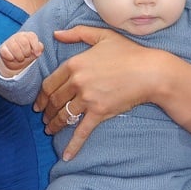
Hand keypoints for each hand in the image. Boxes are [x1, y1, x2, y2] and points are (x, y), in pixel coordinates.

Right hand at [0, 31, 42, 74]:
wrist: (15, 62)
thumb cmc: (26, 54)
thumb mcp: (35, 52)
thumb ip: (39, 48)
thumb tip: (39, 47)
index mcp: (27, 35)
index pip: (32, 36)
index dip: (35, 46)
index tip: (37, 54)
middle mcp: (18, 36)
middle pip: (24, 42)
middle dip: (27, 53)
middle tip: (26, 56)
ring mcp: (9, 41)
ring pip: (14, 48)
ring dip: (19, 57)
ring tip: (20, 58)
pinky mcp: (2, 48)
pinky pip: (6, 52)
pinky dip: (10, 58)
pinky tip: (12, 59)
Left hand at [35, 25, 160, 159]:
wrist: (151, 72)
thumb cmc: (128, 52)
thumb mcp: (102, 36)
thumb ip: (77, 33)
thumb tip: (56, 33)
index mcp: (74, 64)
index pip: (49, 83)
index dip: (41, 96)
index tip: (38, 103)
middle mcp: (77, 82)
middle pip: (54, 100)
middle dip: (46, 112)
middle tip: (43, 119)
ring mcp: (87, 98)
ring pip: (64, 115)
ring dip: (54, 125)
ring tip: (49, 131)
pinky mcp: (99, 112)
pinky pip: (82, 131)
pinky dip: (73, 145)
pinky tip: (66, 156)